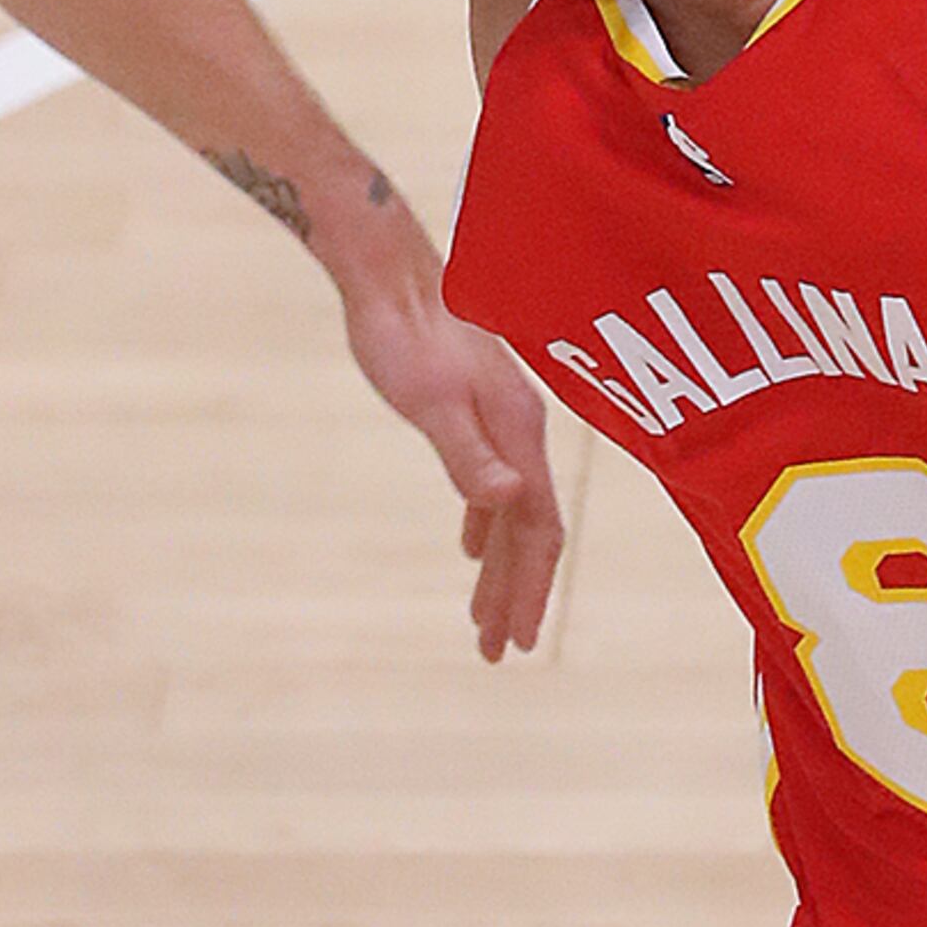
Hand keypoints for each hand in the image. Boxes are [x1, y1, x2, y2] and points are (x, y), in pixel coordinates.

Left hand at [333, 260, 564, 658]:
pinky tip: (469, 550)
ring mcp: (502, 426)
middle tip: (494, 652)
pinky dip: (484, 528)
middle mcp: (521, 435)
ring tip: (482, 620)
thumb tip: (509, 498)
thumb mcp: (431, 400)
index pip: (537, 532)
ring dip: (498, 570)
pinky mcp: (477, 415)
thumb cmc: (403, 334)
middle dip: (514, 595)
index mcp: (520, 437)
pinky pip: (493, 489)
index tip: (516, 640)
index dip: (530, 589)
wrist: (389, 274)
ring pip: (510, 515)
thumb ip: (469, 454)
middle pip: (528, 534)